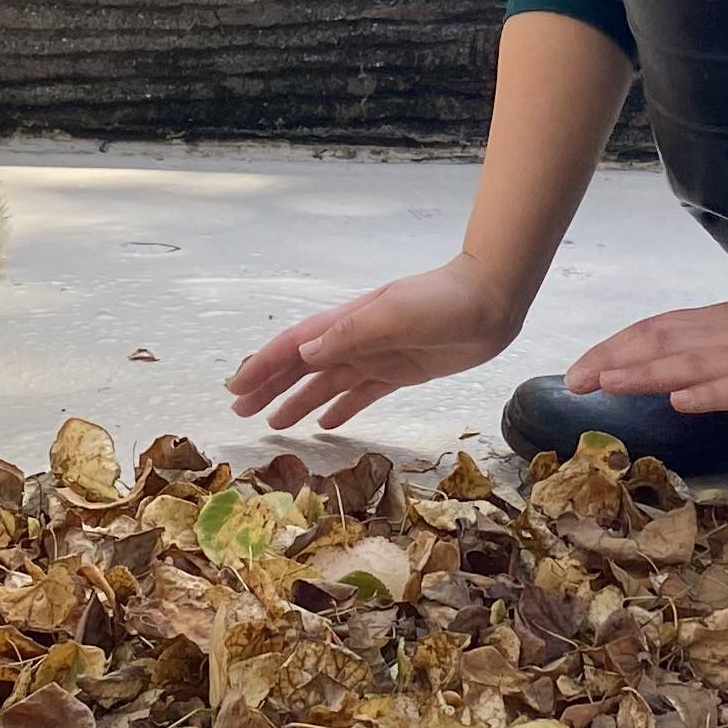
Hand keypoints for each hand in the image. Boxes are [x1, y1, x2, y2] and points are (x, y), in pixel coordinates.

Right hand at [228, 256, 524, 431]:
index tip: (236, 389)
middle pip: (302, 367)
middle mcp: (355, 341)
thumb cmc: (443, 303)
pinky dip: (340, 408)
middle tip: (241, 413)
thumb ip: (350, 334)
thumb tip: (304, 353)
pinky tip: (324, 424)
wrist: (491, 302)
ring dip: (298, 402)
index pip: (294, 347)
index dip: (263, 366)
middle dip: (270, 387)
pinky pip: (360, 394)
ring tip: (273, 424)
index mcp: (348, 324)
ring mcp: (377, 357)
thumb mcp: (394, 314)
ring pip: (327, 384)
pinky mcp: (400, 373)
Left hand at [565, 288, 727, 422]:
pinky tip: (681, 401)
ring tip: (606, 384)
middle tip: (573, 381)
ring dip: (644, 372)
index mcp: (726, 322)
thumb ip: (721, 349)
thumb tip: (679, 372)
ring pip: (690, 361)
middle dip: (613, 360)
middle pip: (661, 342)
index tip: (582, 367)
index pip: (658, 330)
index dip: (617, 347)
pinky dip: (707, 392)